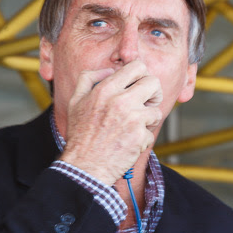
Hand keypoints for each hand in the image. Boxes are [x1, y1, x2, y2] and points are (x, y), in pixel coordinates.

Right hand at [59, 59, 163, 184]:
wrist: (84, 166)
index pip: (138, 66)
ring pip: (156, 111)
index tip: (139, 86)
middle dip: (154, 93)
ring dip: (148, 120)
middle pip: (154, 83)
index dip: (142, 74)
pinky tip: (128, 144)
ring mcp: (132, 119)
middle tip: (147, 104)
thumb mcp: (75, 100)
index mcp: (106, 89)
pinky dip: (142, 140)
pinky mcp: (139, 137)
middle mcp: (120, 101)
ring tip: (133, 128)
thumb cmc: (80, 135)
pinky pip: (151, 133)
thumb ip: (89, 78)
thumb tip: (109, 70)